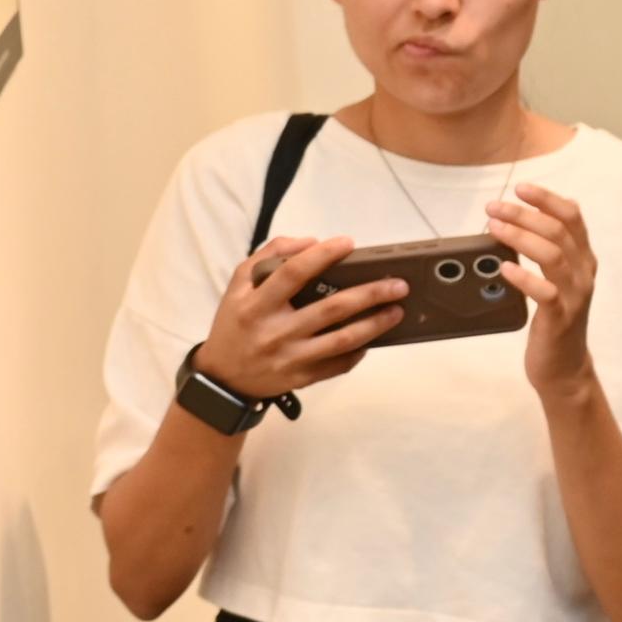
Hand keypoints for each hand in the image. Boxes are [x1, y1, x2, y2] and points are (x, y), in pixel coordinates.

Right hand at [196, 229, 399, 400]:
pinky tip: (374, 338)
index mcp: (256, 304)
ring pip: (342, 340)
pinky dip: (359, 351)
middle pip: (331, 309)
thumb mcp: (239, 285)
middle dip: (370, 294)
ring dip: (375, 324)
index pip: (293, 274)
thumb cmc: (235, 324)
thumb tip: (310, 242)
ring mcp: (290, 358)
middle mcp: (275, 331)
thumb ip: (269, 256)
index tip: (349, 243)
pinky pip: (338, 365)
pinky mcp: (301, 378)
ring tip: (397, 310)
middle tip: (398, 284)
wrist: (223, 379)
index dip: (322, 256)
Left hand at [491, 178, 605, 402]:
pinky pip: (545, 292)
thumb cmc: (556, 321)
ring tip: (494, 228)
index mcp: (584, 260)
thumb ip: (550, 252)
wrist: (565, 368)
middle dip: (524, 214)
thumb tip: (521, 222)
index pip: (572, 217)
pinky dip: (524, 277)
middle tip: (493, 208)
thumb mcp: (558, 281)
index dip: (547, 198)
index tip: (520, 188)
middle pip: (558, 231)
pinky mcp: (560, 319)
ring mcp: (575, 296)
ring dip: (520, 237)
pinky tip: (505, 268)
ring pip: (553, 255)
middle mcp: (584, 274)